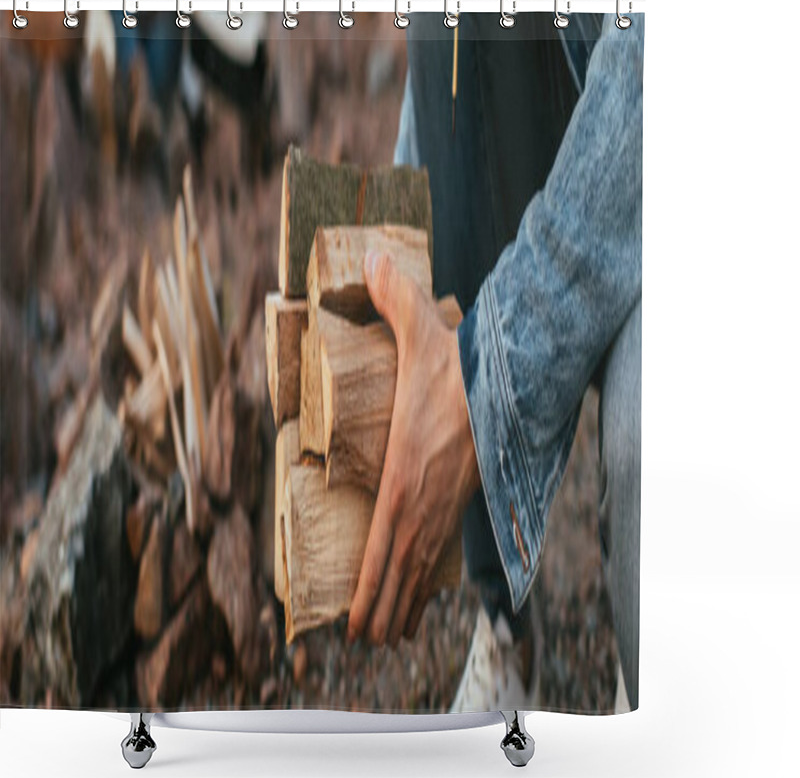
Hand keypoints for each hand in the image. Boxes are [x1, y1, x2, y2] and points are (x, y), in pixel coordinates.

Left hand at [347, 250, 479, 646]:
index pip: (383, 539)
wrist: (517, 375)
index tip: (353, 621)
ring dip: (407, 602)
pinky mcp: (464, 496)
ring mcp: (450, 499)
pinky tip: (424, 594)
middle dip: (384, 607)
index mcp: (409, 468)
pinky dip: (430, 579)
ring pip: (426, 566)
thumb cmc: (464, 361)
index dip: (369, 585)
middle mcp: (428, 494)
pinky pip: (444, 549)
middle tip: (365, 642)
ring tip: (389, 636)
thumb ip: (391, 298)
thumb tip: (367, 261)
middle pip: (403, 567)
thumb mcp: (422, 328)